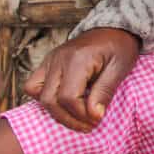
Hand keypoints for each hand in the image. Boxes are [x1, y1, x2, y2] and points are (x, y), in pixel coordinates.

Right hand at [24, 28, 139, 132]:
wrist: (113, 28)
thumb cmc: (119, 47)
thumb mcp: (120, 68)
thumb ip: (105, 92)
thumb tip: (94, 116)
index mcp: (77, 59)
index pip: (68, 97)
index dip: (81, 114)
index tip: (97, 120)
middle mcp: (58, 59)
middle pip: (50, 100)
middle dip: (68, 119)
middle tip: (88, 125)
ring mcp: (50, 60)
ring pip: (37, 94)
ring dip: (56, 112)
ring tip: (77, 118)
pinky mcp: (47, 63)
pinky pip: (33, 85)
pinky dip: (45, 99)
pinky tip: (65, 104)